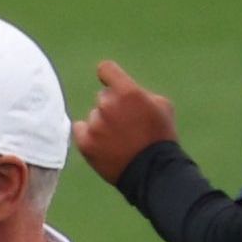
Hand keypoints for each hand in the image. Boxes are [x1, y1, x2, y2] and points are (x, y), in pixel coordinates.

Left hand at [73, 61, 178, 184]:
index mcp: (128, 92)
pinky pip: (80, 129)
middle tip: (127, 125)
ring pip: (94, 115)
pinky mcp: (86, 143)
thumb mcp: (162, 105)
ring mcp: (95, 125)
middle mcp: (108, 105)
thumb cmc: (161, 137)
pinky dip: (89, 135)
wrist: (153, 172)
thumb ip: (139, 91)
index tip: (110, 82)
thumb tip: (122, 88)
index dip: (109, 75)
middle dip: (113, 106)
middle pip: (103, 97)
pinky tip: (104, 144)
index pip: (105, 69)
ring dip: (103, 123)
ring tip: (120, 140)